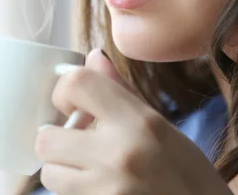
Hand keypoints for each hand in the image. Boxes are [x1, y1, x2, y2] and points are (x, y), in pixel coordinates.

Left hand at [35, 49, 231, 194]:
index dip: (64, 91)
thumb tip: (93, 57)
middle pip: (46, 137)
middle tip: (76, 142)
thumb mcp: (164, 127)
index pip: (77, 83)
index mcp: (139, 122)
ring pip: (49, 173)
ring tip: (88, 170)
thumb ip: (121, 92)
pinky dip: (74, 190)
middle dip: (56, 139)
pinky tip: (99, 188)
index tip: (73, 104)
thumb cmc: (191, 176)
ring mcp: (105, 188)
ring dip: (62, 170)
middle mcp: (118, 153)